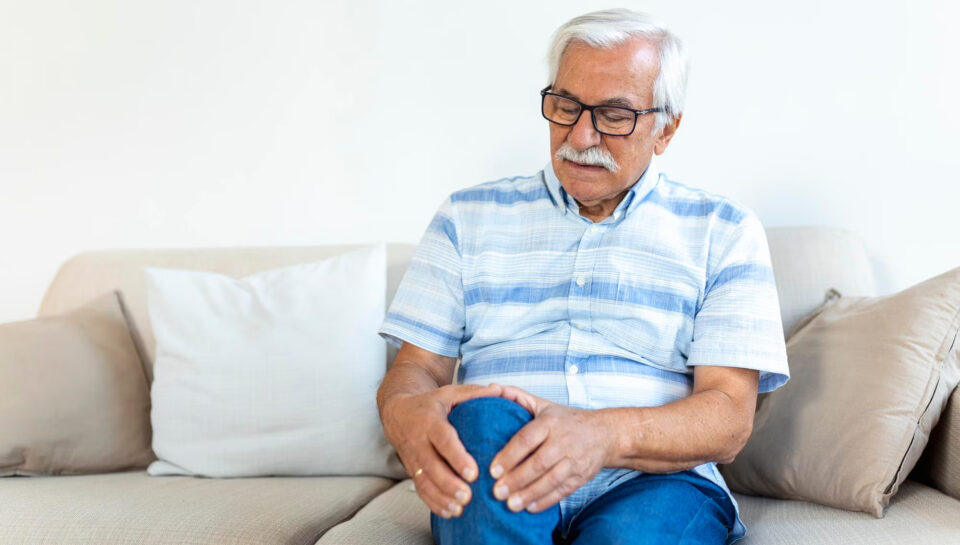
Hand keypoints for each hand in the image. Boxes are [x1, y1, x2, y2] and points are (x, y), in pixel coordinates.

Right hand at [381, 383, 502, 518]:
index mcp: (430, 421)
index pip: (443, 440)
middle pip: (432, 466)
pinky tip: (449, 512)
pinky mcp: (411, 470)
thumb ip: (473, 393)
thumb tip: (499, 390)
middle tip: (468, 496)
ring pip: (425, 481)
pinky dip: (433, 503)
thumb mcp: (449, 393)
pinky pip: (420, 489)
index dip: (456, 457)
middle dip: (449, 483)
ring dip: (441, 497)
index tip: (473, 472)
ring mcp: (413, 458)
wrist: (397, 413)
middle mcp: (419, 441)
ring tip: (459, 509)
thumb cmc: (430, 403)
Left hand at [488, 385, 614, 513]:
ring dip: (530, 493)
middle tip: (497, 492)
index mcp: (550, 422)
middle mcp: (563, 441)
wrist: (604, 433)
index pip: (527, 439)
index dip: (509, 455)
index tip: (492, 470)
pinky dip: (546, 501)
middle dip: (517, 479)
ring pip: (551, 480)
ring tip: (510, 505)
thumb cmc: (565, 419)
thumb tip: (490, 388)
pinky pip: (563, 491)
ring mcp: (574, 460)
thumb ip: (516, 396)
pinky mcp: (582, 476)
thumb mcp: (543, 404)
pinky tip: (530, 508)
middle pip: (539, 463)